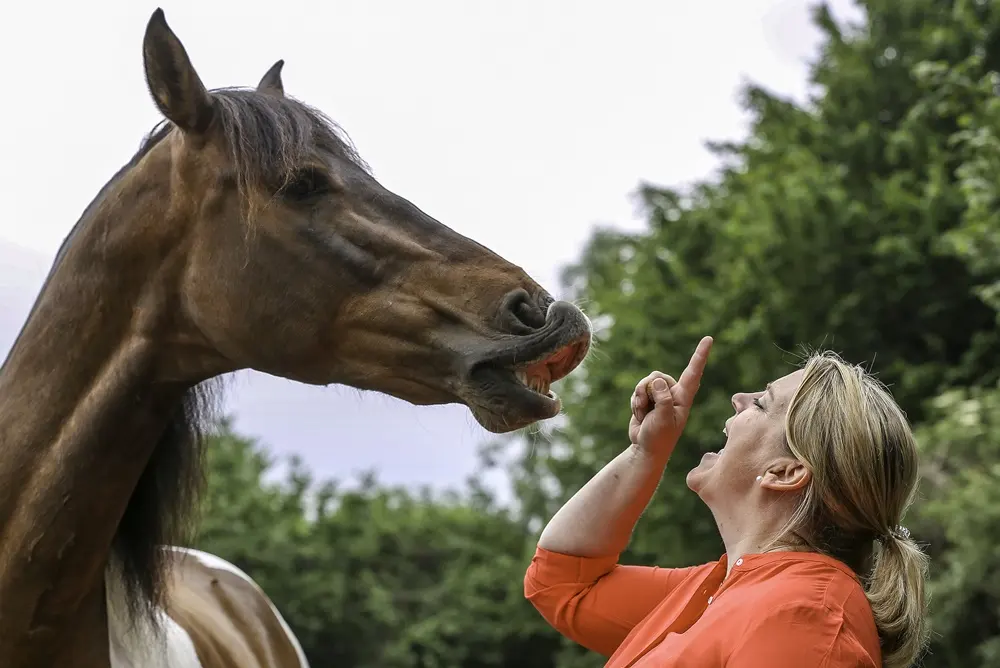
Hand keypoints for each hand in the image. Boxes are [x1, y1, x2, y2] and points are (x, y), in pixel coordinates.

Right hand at [628, 336, 712, 456]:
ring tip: (643, 413)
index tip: (708, 339)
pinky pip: (638, 390)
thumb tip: (658, 380)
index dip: (700, 355)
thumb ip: (663, 399)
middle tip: (648, 406)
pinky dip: (635, 402)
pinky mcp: (648, 399)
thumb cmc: (659, 438)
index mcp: (683, 398)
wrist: (645, 449)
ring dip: (640, 397)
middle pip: (658, 376)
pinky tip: (639, 414)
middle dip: (648, 388)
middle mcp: (673, 394)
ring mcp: (660, 396)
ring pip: (646, 382)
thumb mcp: (664, 419)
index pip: (693, 373)